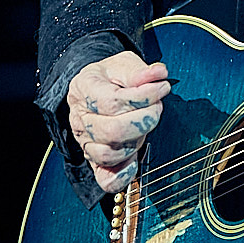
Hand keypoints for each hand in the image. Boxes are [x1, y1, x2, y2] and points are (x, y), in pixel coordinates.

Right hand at [65, 52, 171, 193]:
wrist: (94, 89)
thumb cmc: (110, 77)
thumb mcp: (123, 64)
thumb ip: (140, 70)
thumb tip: (158, 74)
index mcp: (84, 89)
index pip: (112, 102)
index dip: (144, 96)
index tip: (162, 87)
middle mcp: (80, 119)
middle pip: (112, 131)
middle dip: (145, 119)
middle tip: (156, 107)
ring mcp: (85, 142)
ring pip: (110, 154)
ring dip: (137, 140)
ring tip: (145, 124)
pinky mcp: (95, 160)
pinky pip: (106, 179)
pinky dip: (122, 176)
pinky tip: (135, 164)